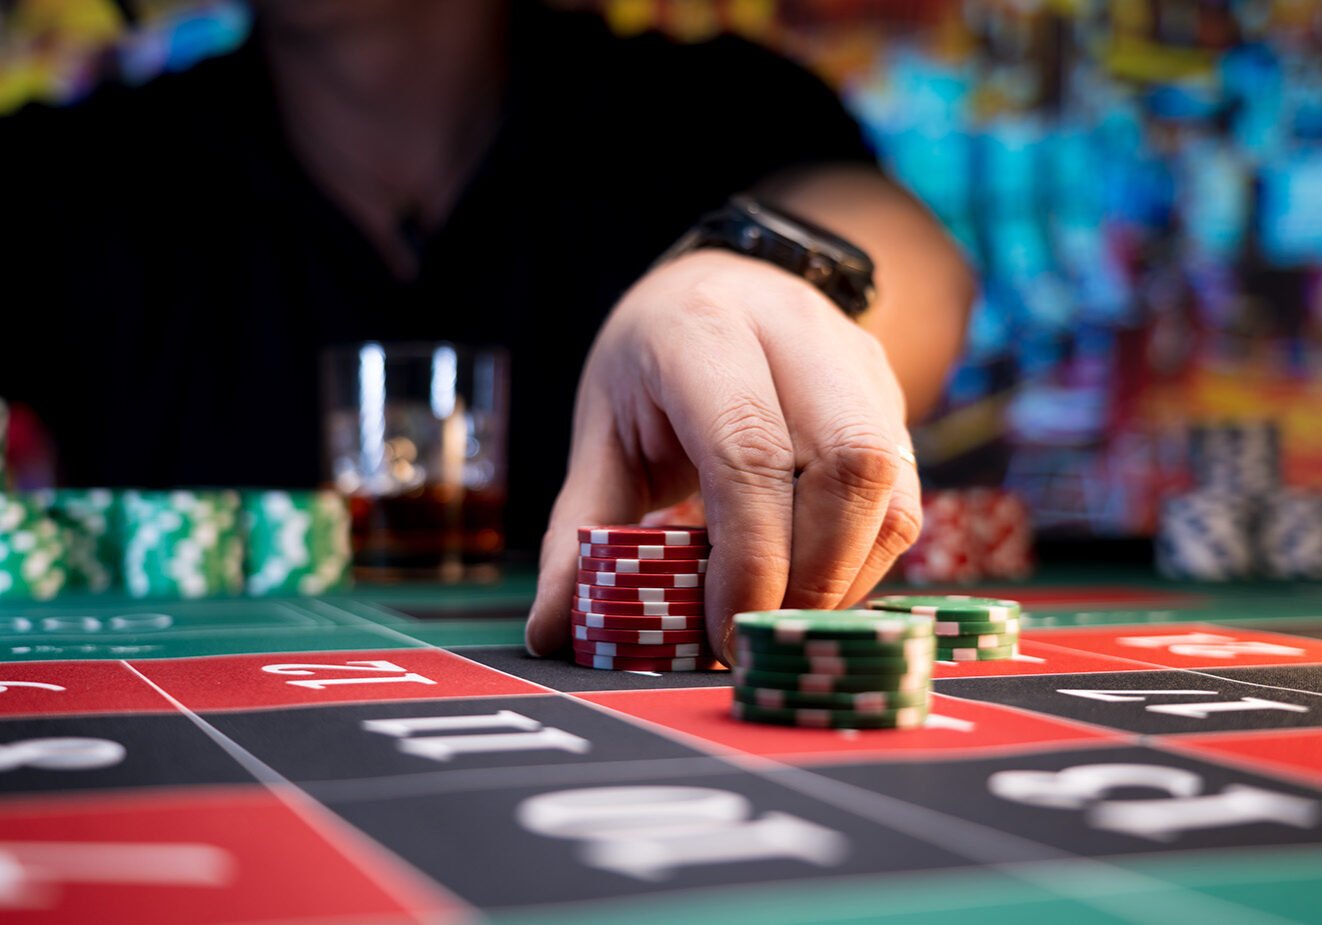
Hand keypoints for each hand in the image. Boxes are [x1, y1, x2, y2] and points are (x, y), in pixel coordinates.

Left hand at [524, 250, 921, 661]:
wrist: (725, 285)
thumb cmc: (653, 366)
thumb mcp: (602, 432)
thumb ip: (581, 529)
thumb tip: (553, 633)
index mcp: (702, 331)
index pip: (750, 448)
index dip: (749, 555)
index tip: (723, 630)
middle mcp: (794, 331)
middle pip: (846, 465)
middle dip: (809, 575)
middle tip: (756, 633)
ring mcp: (856, 359)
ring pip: (890, 484)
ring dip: (843, 575)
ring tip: (782, 614)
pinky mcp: (890, 394)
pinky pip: (904, 496)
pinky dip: (865, 561)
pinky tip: (813, 583)